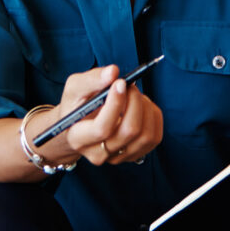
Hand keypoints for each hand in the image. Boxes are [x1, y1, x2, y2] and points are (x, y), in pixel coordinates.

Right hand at [44, 65, 164, 168]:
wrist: (79, 126)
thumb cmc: (76, 105)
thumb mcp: (74, 88)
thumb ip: (91, 79)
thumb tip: (113, 72)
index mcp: (78, 138)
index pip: (102, 129)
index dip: (115, 104)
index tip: (120, 83)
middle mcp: (98, 154)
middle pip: (128, 131)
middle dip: (134, 102)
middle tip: (129, 85)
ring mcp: (117, 158)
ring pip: (145, 135)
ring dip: (145, 108)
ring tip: (133, 95)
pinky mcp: (134, 156)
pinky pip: (154, 137)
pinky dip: (152, 116)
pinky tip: (141, 106)